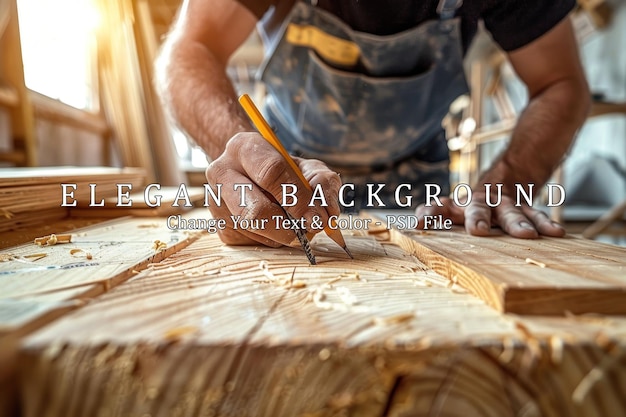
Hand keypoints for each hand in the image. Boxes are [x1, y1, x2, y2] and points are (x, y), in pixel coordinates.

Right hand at [205, 132, 341, 246]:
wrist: (250, 174)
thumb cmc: (282, 170)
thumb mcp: (306, 167)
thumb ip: (322, 182)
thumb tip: (327, 211)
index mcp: (244, 147)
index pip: (271, 173)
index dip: (298, 198)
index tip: (317, 216)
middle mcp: (222, 172)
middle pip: (254, 210)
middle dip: (289, 225)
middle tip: (310, 229)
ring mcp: (217, 201)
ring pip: (256, 231)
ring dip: (284, 234)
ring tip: (295, 224)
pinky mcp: (221, 227)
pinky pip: (253, 243)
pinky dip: (274, 240)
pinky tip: (278, 227)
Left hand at [415, 189, 565, 237]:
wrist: (506, 177)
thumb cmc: (471, 209)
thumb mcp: (452, 212)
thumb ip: (437, 218)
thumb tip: (415, 225)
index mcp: (457, 206)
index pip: (438, 207)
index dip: (430, 214)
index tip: (421, 222)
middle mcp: (479, 202)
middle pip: (477, 208)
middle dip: (478, 218)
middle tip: (478, 230)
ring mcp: (502, 203)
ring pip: (510, 211)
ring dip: (517, 222)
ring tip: (526, 235)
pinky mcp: (524, 206)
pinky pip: (536, 214)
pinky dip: (545, 223)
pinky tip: (556, 233)